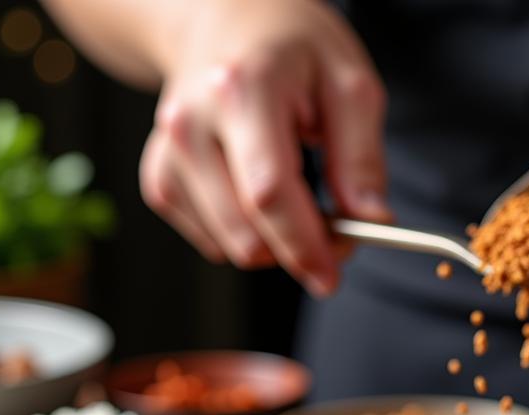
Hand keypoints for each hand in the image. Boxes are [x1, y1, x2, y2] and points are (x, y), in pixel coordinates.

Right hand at [139, 0, 388, 295]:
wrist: (223, 20)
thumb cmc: (291, 49)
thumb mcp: (348, 83)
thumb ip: (362, 157)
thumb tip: (369, 220)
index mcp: (242, 90)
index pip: (269, 194)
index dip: (304, 246)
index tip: (332, 276)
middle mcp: (191, 123)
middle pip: (245, 233)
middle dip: (296, 249)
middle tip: (333, 229)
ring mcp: (168, 153)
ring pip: (228, 246)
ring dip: (272, 243)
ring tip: (296, 198)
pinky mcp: (160, 179)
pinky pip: (210, 241)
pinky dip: (244, 234)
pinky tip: (255, 191)